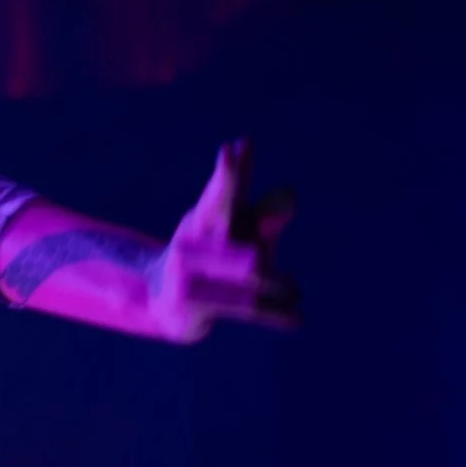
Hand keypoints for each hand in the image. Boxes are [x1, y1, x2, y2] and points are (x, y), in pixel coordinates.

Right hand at [150, 140, 297, 341]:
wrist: (169, 304)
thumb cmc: (213, 262)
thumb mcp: (237, 237)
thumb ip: (264, 217)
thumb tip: (290, 192)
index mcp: (203, 219)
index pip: (221, 192)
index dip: (229, 173)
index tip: (234, 147)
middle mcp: (189, 241)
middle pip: (222, 218)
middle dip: (231, 205)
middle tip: (257, 225)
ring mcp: (183, 273)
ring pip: (243, 270)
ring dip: (272, 280)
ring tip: (295, 290)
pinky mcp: (190, 304)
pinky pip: (244, 308)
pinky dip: (272, 313)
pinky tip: (296, 319)